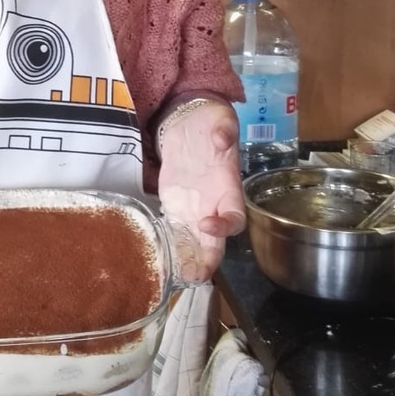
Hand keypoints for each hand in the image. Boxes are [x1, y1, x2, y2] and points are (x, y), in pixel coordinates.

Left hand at [157, 102, 244, 280]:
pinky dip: (170, 246)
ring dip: (188, 260)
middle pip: (215, 241)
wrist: (191, 123)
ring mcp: (193, 209)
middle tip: (194, 274)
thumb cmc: (211, 123)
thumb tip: (221, 137)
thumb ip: (223, 130)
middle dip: (207, 259)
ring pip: (194, 243)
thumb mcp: (221, 120)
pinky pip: (174, 232)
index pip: (235, 215)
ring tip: (177, 275)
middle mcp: (213, 205)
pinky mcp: (174, 207)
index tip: (207, 224)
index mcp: (229, 188)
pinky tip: (159, 258)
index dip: (225, 225)